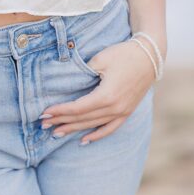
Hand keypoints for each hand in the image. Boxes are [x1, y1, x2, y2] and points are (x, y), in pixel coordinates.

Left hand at [40, 40, 155, 143]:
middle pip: (83, 119)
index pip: (77, 108)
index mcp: (107, 96)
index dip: (60, 111)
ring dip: (74, 129)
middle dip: (61, 122)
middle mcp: (115, 108)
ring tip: (56, 132)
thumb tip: (70, 84)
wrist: (150, 56)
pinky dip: (97, 135)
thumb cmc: (124, 54)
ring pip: (93, 125)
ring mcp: (122, 112)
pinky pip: (110, 128)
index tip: (44, 113)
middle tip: (43, 125)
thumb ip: (84, 73)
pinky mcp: (127, 112)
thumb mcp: (101, 59)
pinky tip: (84, 140)